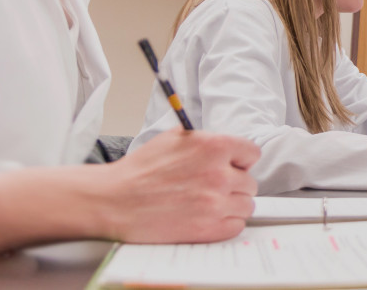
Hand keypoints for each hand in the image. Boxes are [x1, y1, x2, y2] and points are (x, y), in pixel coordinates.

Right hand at [99, 127, 259, 242]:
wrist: (114, 201)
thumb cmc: (140, 170)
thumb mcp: (174, 138)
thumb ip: (204, 139)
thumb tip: (225, 144)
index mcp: (213, 147)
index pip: (252, 153)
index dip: (240, 160)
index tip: (232, 166)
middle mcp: (218, 174)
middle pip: (250, 182)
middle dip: (234, 184)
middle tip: (213, 187)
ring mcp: (215, 204)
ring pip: (246, 205)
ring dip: (232, 205)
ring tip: (208, 203)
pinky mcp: (208, 229)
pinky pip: (236, 226)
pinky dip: (226, 223)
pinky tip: (207, 217)